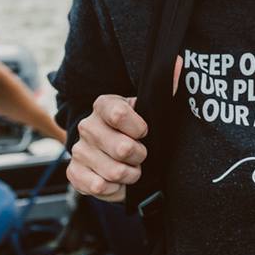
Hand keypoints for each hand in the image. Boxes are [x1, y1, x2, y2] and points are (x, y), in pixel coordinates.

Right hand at [67, 57, 182, 202]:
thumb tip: (180, 64)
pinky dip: (116, 189)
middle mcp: (88, 126)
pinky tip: (120, 182)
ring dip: (131, 175)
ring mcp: (79, 150)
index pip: (119, 113)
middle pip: (121, 148)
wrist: (115, 150)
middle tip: (143, 155)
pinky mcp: (74, 172)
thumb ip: (166, 88)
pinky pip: (98, 187)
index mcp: (104, 104)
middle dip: (140, 156)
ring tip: (134, 169)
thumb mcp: (151, 108)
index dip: (139, 127)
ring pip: (113, 171)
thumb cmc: (137, 127)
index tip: (146, 131)